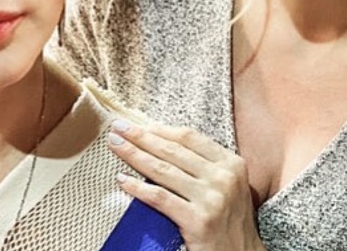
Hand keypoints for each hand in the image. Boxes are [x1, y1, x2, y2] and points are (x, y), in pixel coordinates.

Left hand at [107, 120, 263, 250]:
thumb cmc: (228, 221)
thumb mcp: (226, 186)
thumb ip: (202, 166)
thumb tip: (159, 143)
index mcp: (231, 163)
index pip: (189, 138)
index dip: (160, 129)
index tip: (138, 124)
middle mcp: (223, 177)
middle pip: (172, 150)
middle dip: (140, 137)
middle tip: (118, 128)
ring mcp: (211, 199)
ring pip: (163, 170)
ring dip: (134, 155)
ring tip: (115, 146)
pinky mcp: (198, 221)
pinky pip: (160, 199)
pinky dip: (138, 188)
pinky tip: (123, 180)